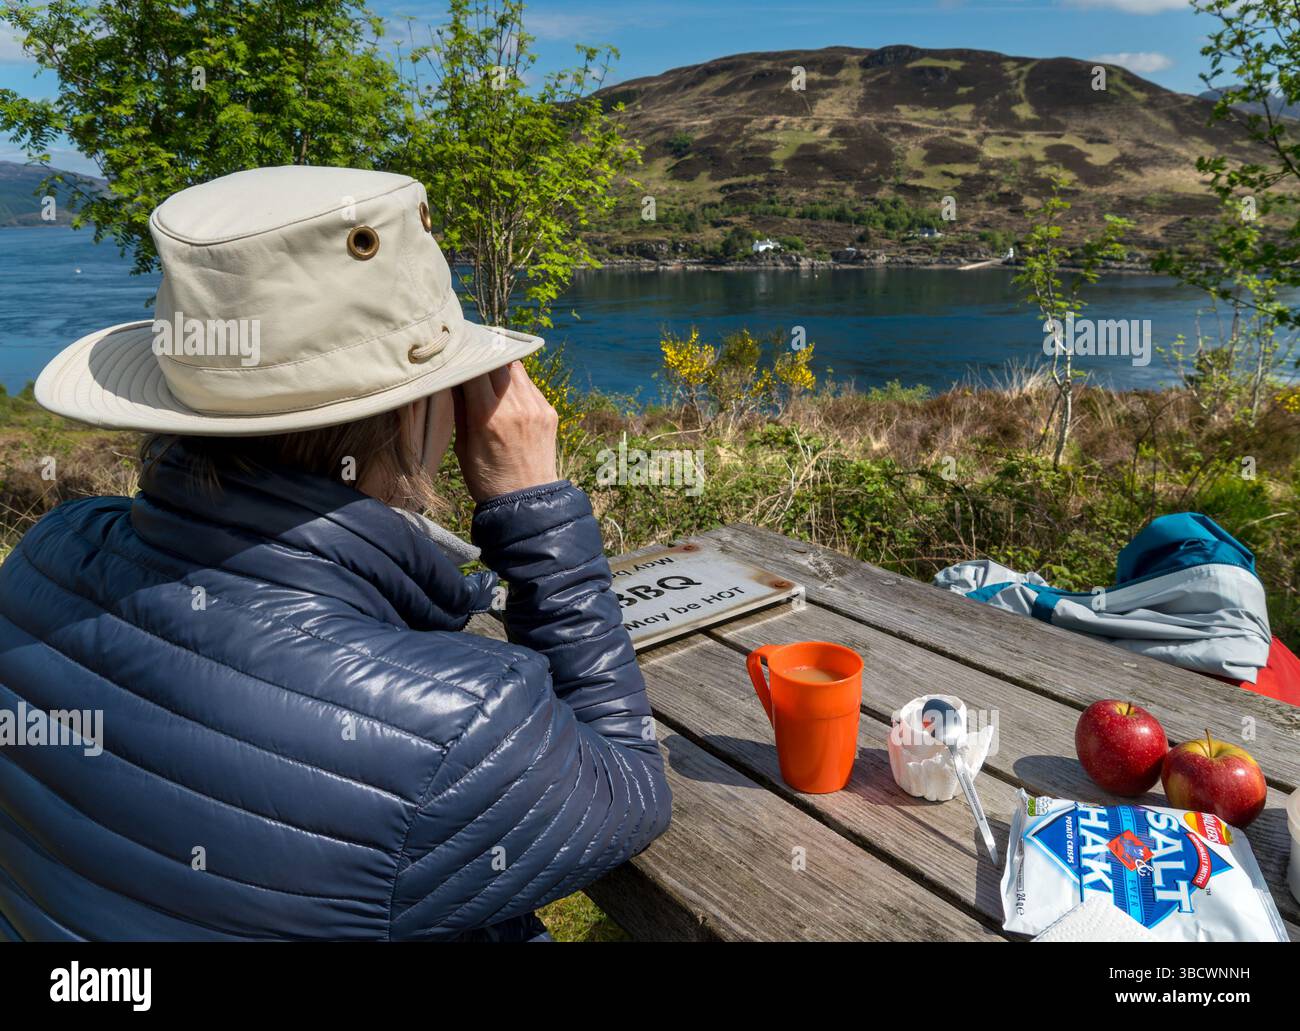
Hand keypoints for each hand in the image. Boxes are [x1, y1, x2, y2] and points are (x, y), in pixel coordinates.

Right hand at [453, 361, 558, 502]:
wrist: (526, 501)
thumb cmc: (486, 479)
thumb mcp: (463, 446)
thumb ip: (460, 408)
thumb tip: (454, 377)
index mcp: (488, 416)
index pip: (475, 368)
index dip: (464, 356)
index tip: (455, 352)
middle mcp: (515, 407)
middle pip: (498, 361)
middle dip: (482, 355)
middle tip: (470, 352)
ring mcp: (536, 408)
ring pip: (516, 369)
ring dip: (501, 365)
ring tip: (488, 367)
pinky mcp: (549, 412)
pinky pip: (530, 385)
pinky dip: (516, 382)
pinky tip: (507, 391)